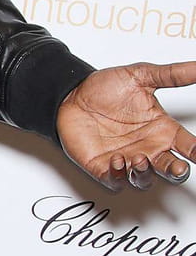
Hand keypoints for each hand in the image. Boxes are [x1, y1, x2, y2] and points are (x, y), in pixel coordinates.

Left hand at [57, 62, 195, 192]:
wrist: (71, 94)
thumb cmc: (105, 88)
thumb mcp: (141, 76)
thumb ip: (172, 74)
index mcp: (161, 129)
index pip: (187, 145)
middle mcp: (147, 147)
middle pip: (171, 169)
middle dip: (178, 172)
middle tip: (179, 168)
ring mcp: (127, 159)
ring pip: (144, 179)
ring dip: (145, 174)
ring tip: (140, 159)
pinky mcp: (104, 167)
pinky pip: (116, 180)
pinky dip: (119, 175)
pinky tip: (117, 160)